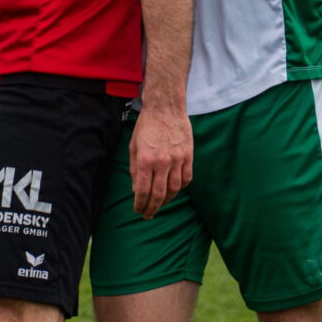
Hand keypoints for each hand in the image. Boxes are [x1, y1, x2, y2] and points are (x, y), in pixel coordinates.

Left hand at [128, 105, 192, 219]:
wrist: (166, 107)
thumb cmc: (147, 125)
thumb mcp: (134, 145)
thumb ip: (135, 169)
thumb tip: (136, 190)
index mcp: (145, 159)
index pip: (143, 191)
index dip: (140, 204)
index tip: (138, 210)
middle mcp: (162, 162)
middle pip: (159, 194)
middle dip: (152, 208)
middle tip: (148, 215)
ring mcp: (177, 159)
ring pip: (174, 189)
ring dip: (166, 200)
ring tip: (160, 204)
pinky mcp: (188, 155)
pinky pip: (186, 178)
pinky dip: (181, 188)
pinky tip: (174, 190)